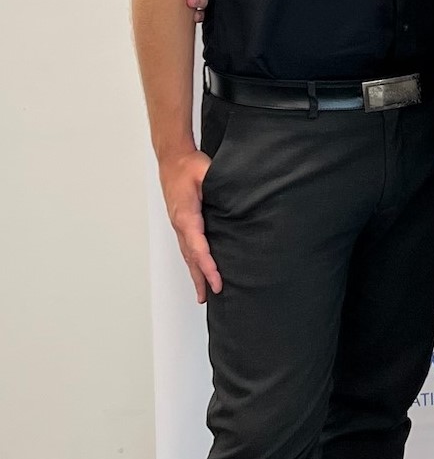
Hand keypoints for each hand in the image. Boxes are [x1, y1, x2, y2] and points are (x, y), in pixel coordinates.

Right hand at [160, 149, 221, 302]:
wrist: (172, 160)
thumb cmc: (188, 166)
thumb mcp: (205, 172)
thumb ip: (219, 185)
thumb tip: (236, 196)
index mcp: (186, 216)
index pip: (198, 247)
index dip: (208, 266)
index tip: (217, 281)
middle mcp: (180, 224)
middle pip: (190, 257)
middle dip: (200, 278)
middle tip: (207, 298)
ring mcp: (179, 225)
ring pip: (187, 255)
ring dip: (194, 274)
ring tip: (202, 294)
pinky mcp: (181, 223)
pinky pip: (187, 247)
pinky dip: (193, 263)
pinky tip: (198, 271)